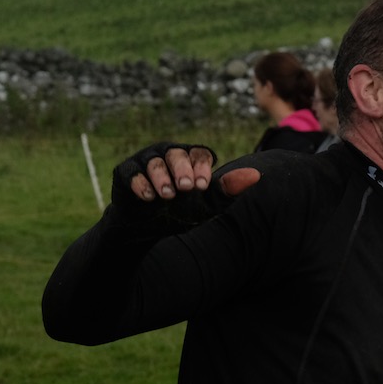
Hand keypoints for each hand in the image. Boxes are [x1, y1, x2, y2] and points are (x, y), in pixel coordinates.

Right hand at [110, 142, 260, 228]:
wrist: (147, 230)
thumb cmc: (180, 213)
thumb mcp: (206, 205)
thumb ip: (228, 189)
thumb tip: (257, 174)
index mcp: (190, 159)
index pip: (199, 153)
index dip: (201, 167)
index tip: (202, 186)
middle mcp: (167, 154)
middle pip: (176, 153)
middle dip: (182, 169)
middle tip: (186, 188)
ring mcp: (145, 161)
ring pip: (154, 161)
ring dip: (161, 178)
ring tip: (167, 196)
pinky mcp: (125, 171)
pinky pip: (131, 172)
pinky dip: (140, 184)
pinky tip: (149, 198)